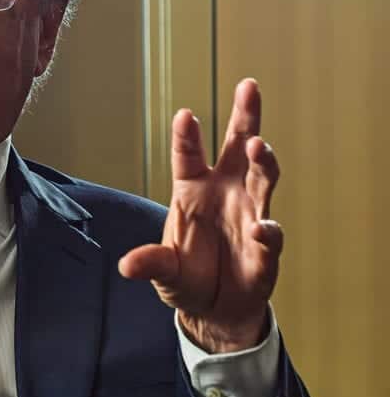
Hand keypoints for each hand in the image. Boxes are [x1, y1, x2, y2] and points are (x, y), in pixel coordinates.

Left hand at [118, 78, 281, 351]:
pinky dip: (267, 231)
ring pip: (262, 176)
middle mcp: (224, 192)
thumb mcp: (163, 271)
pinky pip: (269, 232)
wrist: (215, 309)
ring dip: (262, 160)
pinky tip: (261, 231)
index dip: (187, 136)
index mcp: (192, 189)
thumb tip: (127, 266)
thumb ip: (150, 264)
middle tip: (248, 87)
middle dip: (245, 116)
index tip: (185, 115)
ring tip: (257, 146)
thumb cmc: (186, 278)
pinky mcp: (266, 244)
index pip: (188, 156)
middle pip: (236, 147)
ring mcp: (249, 213)